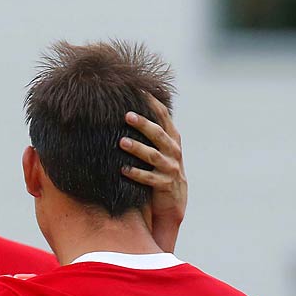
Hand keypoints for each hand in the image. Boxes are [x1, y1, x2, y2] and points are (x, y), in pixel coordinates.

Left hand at [121, 93, 186, 252]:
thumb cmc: (160, 171)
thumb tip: (126, 110)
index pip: (163, 116)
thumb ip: (150, 133)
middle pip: (158, 134)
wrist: (172, 204)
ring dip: (137, 148)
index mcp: (172, 139)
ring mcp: (170, 168)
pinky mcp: (165, 185)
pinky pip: (149, 178)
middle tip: (126, 115)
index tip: (139, 90)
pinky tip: (122, 170)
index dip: (153, 103)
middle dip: (143, 124)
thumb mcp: (159, 150)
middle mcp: (174, 151)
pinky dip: (136, 174)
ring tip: (121, 142)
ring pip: (153, 156)